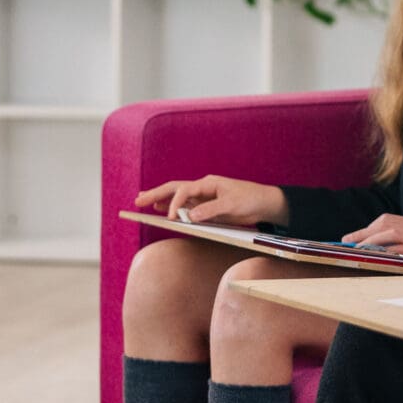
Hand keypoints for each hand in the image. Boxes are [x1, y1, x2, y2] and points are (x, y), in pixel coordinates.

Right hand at [133, 176, 285, 226]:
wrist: (265, 203)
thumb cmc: (251, 199)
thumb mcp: (232, 206)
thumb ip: (211, 210)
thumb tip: (189, 217)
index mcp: (208, 183)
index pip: (184, 191)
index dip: (174, 204)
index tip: (171, 219)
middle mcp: (203, 188)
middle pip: (174, 189)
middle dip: (156, 194)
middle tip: (137, 201)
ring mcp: (203, 198)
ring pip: (177, 197)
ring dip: (160, 199)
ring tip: (143, 201)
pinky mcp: (206, 208)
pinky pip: (185, 207)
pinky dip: (171, 207)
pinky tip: (162, 210)